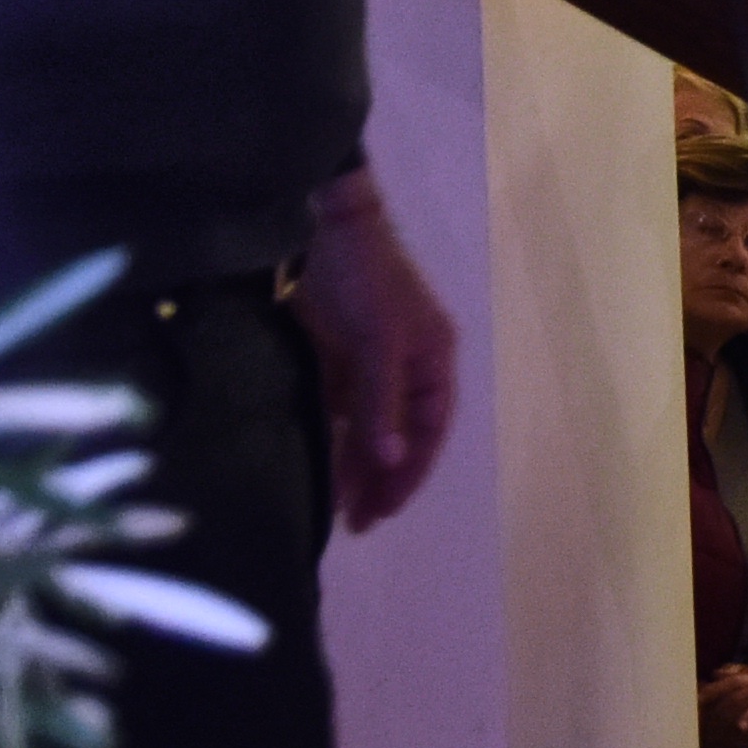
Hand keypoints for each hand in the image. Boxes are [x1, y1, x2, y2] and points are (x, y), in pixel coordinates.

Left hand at [297, 170, 457, 531]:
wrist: (327, 223)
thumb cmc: (366, 279)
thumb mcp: (379, 340)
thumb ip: (380, 401)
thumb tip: (389, 461)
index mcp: (433, 361)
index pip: (429, 432)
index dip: (410, 474)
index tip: (382, 511)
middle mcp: (408, 367)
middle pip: (399, 435)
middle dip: (381, 479)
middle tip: (356, 524)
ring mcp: (371, 363)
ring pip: (366, 427)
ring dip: (354, 464)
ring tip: (334, 506)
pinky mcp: (337, 356)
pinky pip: (336, 409)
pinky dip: (329, 437)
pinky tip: (313, 462)